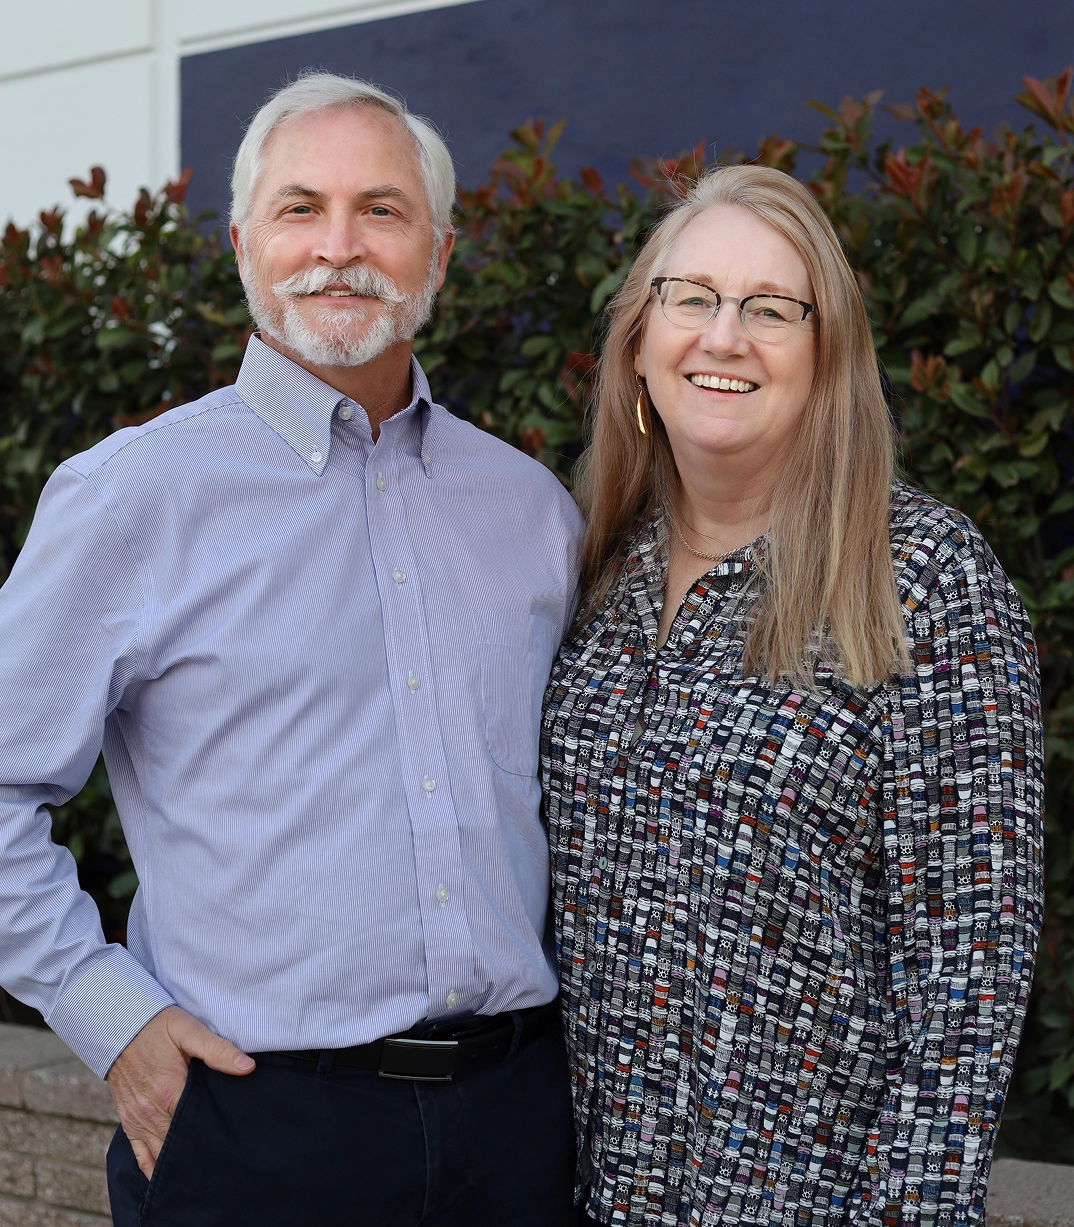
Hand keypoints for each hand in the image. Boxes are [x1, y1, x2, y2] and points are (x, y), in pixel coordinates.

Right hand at [106, 1005, 254, 1178]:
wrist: (118, 1026)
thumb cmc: (157, 1027)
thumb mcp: (189, 1030)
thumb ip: (218, 1050)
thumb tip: (247, 1067)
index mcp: (169, 1091)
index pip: (197, 1124)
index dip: (215, 1133)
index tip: (233, 1140)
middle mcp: (150, 1112)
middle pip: (180, 1144)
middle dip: (200, 1151)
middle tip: (225, 1160)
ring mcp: (137, 1120)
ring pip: (161, 1156)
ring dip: (180, 1163)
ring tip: (204, 1172)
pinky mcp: (128, 1122)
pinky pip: (140, 1156)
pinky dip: (154, 1169)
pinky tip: (171, 1178)